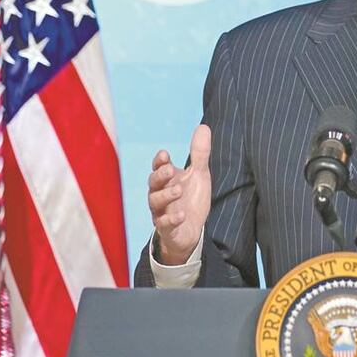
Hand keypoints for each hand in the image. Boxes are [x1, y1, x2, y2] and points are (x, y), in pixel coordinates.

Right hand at [148, 125, 211, 264]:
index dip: (159, 161)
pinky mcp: (167, 229)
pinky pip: (164, 225)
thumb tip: (203, 126)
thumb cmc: (191, 199)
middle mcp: (160, 194)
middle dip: (160, 176)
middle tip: (170, 170)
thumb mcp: (199, 174)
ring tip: (179, 190)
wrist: (191, 230)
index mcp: (167, 180)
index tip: (165, 154)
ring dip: (166, 195)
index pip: (158, 167)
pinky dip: (171, 220)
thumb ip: (199, 154)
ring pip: (155, 203)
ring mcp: (161, 212)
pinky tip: (182, 215)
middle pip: (153, 183)